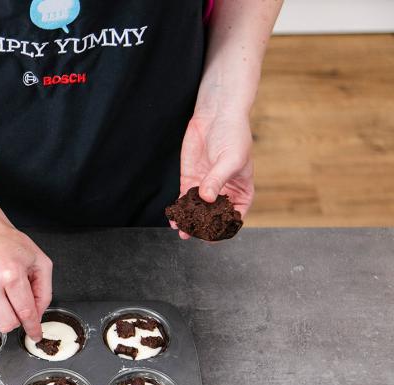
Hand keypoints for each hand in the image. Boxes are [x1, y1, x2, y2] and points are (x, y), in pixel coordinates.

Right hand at [0, 220, 51, 339]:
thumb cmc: (8, 243)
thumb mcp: (38, 261)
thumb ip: (43, 290)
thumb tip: (37, 316)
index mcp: (11, 274)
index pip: (25, 313)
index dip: (33, 328)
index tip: (35, 335)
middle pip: (7, 325)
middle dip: (16, 321)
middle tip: (16, 307)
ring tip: (1, 300)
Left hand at [175, 109, 254, 239]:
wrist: (216, 116)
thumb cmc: (233, 135)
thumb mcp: (230, 159)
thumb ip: (217, 180)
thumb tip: (206, 198)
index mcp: (241, 191)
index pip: (235, 216)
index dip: (225, 228)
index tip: (214, 235)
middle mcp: (224, 193)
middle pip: (213, 216)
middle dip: (203, 227)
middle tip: (192, 234)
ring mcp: (206, 187)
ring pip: (197, 210)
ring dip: (189, 221)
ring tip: (181, 230)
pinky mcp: (191, 180)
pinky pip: (184, 199)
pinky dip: (180, 208)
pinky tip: (175, 216)